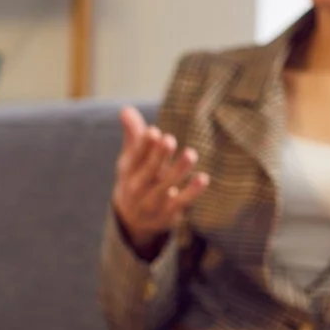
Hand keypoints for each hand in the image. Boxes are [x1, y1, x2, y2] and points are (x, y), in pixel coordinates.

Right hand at [111, 106, 209, 253]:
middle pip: (148, 172)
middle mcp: (137, 188)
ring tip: (190, 154)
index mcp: (128, 171)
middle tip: (169, 140)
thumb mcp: (131, 159)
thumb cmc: (137, 179)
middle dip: (158, 157)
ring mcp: (152, 203)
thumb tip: (126, 109)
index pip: (134, 158)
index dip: (143, 145)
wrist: (133, 221)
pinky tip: (203, 178)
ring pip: (165, 187)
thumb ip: (132, 135)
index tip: (153, 131)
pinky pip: (181, 203)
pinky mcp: (168, 213)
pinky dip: (192, 192)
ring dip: (178, 171)